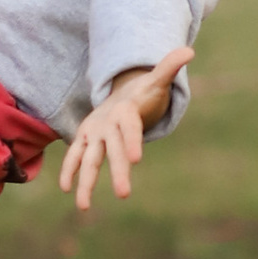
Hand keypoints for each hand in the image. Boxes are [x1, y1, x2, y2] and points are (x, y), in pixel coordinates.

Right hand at [57, 48, 190, 212]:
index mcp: (125, 111)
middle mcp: (107, 123)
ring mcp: (95, 132)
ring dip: (86, 182)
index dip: (132, 141)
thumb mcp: (157, 81)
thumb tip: (189, 51)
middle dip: (117, 171)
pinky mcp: (86, 139)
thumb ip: (169, 67)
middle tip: (124, 195)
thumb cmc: (143, 93)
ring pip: (89, 159)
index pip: (130, 127)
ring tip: (83, 207)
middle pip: (112, 149)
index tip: (137, 159)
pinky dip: (70, 171)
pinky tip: (68, 191)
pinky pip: (76, 156)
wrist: (119, 94)